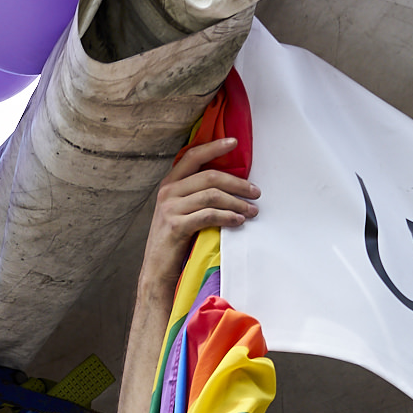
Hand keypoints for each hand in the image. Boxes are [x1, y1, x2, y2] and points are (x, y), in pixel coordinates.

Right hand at [136, 137, 260, 305]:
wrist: (156, 270)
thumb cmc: (174, 240)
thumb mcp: (180, 210)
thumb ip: (195, 194)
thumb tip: (230, 182)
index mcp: (169, 184)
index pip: (193, 156)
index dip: (214, 147)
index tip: (234, 142)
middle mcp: (167, 192)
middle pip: (209, 176)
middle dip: (237, 183)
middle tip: (256, 192)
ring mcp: (170, 209)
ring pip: (212, 195)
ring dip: (237, 202)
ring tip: (252, 211)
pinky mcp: (176, 226)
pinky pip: (209, 215)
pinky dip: (228, 217)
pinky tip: (239, 221)